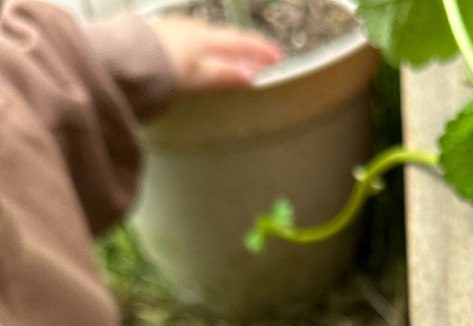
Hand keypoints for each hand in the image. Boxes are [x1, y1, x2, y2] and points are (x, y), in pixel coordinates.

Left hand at [151, 17, 282, 94]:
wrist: (123, 63)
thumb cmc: (164, 72)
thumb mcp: (199, 79)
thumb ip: (225, 76)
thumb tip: (250, 76)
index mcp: (206, 39)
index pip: (241, 43)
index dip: (261, 50)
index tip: (277, 58)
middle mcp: (192, 28)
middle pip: (224, 38)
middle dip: (243, 49)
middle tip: (257, 60)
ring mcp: (174, 29)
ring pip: (206, 37)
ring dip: (222, 49)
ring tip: (230, 61)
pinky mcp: (158, 34)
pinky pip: (189, 39)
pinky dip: (203, 49)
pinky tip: (199, 57)